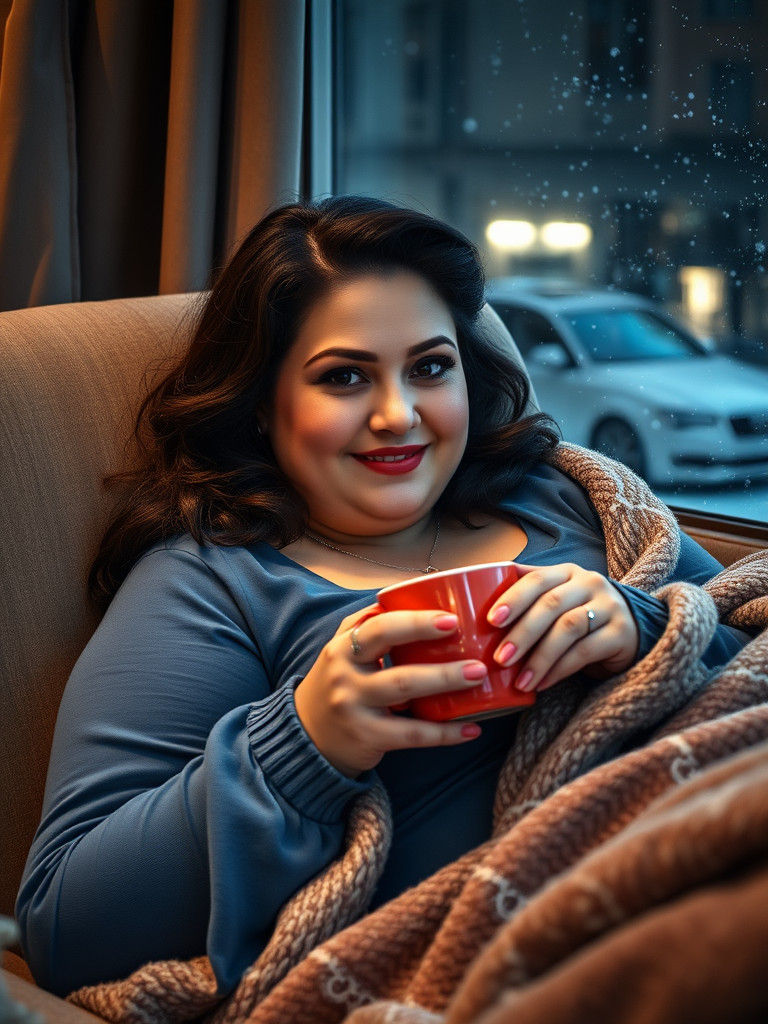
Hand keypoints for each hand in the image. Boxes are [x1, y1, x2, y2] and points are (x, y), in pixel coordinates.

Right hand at [294, 603, 486, 778]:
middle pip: (396, 666)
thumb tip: (408, 591)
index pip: (379, 628)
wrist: (308, 735)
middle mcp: (345, 676)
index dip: (416, 622)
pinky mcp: (366, 737)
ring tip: (478, 678)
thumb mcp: (342, 650)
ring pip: (405, 695)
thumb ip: (368, 624)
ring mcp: (354, 708)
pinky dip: (444, 733)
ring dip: (445, 685)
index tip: (452, 619)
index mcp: (343, 648)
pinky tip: (471, 729)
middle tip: (476, 659)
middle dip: (440, 665)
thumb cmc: (338, 683)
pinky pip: (411, 734)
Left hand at [486, 562, 638, 692]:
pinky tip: (542, 684)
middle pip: (550, 605)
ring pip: (568, 629)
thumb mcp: (555, 601)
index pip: (536, 580)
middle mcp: (589, 583)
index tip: (490, 621)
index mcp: (566, 572)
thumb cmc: (578, 616)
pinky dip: (559, 669)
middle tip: (499, 659)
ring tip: (519, 680)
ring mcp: (609, 607)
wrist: (629, 632)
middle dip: (521, 633)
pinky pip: (585, 652)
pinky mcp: (621, 634)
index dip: (513, 598)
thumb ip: (525, 597)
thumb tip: (474, 599)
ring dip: (539, 657)